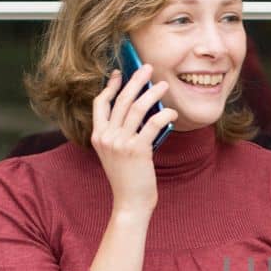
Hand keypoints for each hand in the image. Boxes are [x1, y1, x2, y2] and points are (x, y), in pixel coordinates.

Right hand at [89, 66, 176, 214]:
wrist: (130, 202)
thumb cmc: (128, 178)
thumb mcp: (116, 153)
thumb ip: (121, 133)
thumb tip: (142, 109)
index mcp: (98, 136)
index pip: (101, 103)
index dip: (111, 86)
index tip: (120, 73)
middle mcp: (106, 137)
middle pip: (121, 100)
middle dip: (135, 81)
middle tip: (147, 68)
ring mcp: (120, 143)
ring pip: (137, 108)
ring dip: (152, 93)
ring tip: (163, 85)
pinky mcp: (137, 150)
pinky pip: (153, 124)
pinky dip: (164, 115)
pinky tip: (172, 112)